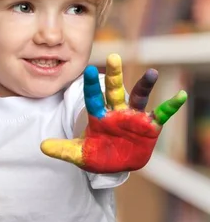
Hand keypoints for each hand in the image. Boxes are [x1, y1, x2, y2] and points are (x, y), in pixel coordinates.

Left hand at [40, 54, 186, 172]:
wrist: (116, 165)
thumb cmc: (97, 155)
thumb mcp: (79, 154)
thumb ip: (62, 149)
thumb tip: (41, 146)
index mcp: (98, 116)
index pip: (93, 98)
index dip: (91, 85)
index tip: (87, 69)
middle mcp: (116, 112)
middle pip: (114, 91)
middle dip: (114, 76)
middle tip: (113, 56)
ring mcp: (134, 118)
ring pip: (139, 97)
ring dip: (145, 85)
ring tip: (152, 72)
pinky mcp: (149, 126)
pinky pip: (161, 114)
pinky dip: (171, 106)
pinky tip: (180, 96)